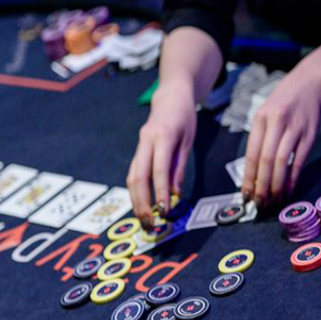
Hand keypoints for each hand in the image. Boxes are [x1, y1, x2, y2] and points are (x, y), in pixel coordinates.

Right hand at [127, 83, 196, 226]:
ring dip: (136, 200)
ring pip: (132, 177)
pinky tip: (141, 205)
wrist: (170, 96)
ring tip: (144, 220)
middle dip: (142, 202)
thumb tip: (176, 194)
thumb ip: (180, 167)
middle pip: (138, 176)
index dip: (160, 192)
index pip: (159, 169)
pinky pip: (133, 174)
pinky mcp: (138, 150)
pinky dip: (136, 192)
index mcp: (162, 136)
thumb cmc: (184, 117)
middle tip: (149, 223)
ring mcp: (139, 145)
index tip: (164, 211)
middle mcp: (146, 141)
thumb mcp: (188, 141)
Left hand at [242, 67, 320, 206]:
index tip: (246, 195)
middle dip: (261, 185)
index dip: (248, 177)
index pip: (251, 153)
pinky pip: (299, 160)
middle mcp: (276, 122)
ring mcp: (295, 128)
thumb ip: (259, 139)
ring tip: (274, 199)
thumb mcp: (265, 114)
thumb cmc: (283, 103)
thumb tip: (253, 173)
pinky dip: (293, 178)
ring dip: (277, 184)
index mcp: (260, 119)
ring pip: (282, 161)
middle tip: (260, 203)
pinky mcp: (310, 134)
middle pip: (266, 160)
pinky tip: (289, 190)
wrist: (310, 84)